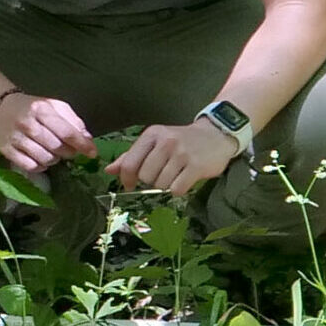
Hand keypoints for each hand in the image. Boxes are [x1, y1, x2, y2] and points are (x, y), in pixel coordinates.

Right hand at [0, 92, 96, 173]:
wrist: (0, 108)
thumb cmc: (32, 107)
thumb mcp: (54, 106)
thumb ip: (72, 120)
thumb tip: (87, 139)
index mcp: (41, 109)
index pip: (66, 132)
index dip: (82, 144)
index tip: (92, 153)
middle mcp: (27, 123)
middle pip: (56, 147)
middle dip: (68, 153)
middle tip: (70, 151)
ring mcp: (15, 138)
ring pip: (44, 158)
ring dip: (54, 160)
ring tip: (54, 153)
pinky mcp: (6, 150)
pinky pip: (30, 166)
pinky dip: (40, 166)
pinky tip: (41, 159)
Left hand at [105, 122, 239, 195]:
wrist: (216, 135)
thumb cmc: (180, 141)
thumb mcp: (155, 142)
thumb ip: (131, 156)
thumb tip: (109, 170)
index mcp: (151, 135)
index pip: (129, 163)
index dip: (127, 179)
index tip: (130, 185)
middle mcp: (166, 142)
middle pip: (145, 177)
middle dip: (151, 180)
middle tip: (163, 173)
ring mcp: (182, 153)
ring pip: (161, 184)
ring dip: (166, 185)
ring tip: (176, 173)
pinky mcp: (196, 166)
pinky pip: (177, 189)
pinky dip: (179, 189)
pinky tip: (184, 179)